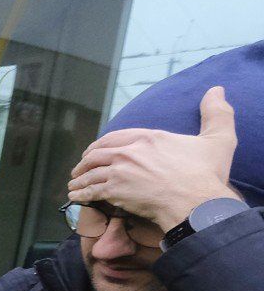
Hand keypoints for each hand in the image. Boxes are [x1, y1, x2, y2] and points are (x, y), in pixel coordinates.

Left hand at [67, 86, 238, 229]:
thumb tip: (216, 89)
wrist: (195, 201)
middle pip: (97, 153)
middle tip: (80, 168)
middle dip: (85, 161)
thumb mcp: (217, 138)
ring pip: (90, 172)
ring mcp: (120, 171)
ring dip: (79, 179)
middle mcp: (130, 151)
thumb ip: (216, 113)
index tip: (95, 149)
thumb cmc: (206, 173)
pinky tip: (75, 197)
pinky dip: (81, 194)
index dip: (102, 143)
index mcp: (149, 137)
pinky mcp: (114, 191)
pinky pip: (90, 191)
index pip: (116, 136)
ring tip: (73, 185)